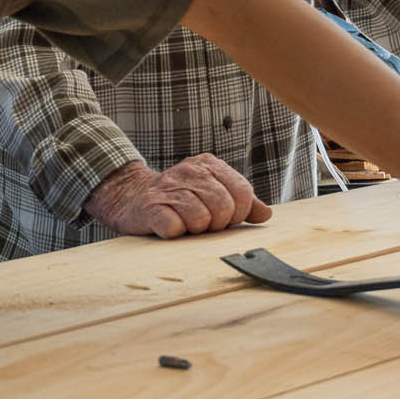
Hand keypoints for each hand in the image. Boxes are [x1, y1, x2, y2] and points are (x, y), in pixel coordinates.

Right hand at [85, 156, 273, 239]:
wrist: (133, 198)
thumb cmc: (181, 200)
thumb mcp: (213, 194)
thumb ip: (242, 202)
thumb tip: (266, 214)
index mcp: (209, 165)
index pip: (243, 193)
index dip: (238, 213)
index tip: (224, 218)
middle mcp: (189, 170)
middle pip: (224, 208)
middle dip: (217, 224)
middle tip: (203, 223)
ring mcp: (168, 187)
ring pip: (201, 220)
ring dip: (195, 230)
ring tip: (185, 223)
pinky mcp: (150, 206)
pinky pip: (174, 227)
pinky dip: (174, 233)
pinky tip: (169, 227)